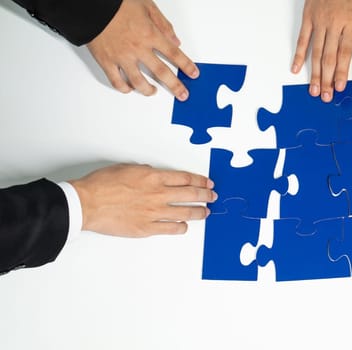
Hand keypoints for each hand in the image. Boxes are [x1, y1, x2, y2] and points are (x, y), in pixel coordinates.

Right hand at [69, 164, 216, 236]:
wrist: (87, 203)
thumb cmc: (102, 185)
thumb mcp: (127, 168)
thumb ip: (145, 172)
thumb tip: (154, 174)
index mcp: (154, 177)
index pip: (185, 178)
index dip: (200, 181)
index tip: (207, 183)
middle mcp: (158, 194)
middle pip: (191, 194)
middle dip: (206, 195)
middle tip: (212, 197)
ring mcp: (155, 212)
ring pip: (186, 212)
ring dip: (199, 212)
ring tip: (206, 212)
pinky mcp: (148, 228)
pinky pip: (172, 228)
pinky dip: (181, 227)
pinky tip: (184, 225)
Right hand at [86, 0, 198, 100]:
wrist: (90, 5)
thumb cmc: (116, 2)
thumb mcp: (146, 5)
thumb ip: (163, 24)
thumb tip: (175, 41)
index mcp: (150, 34)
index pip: (174, 54)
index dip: (186, 66)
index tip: (193, 74)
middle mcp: (138, 48)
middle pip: (162, 72)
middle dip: (175, 86)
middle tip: (183, 95)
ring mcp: (122, 57)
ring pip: (139, 82)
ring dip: (148, 90)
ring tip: (153, 92)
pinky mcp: (106, 61)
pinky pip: (116, 81)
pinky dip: (124, 88)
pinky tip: (129, 88)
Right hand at [291, 0, 351, 102]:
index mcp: (350, 24)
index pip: (345, 54)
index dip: (341, 72)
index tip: (339, 87)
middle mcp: (334, 25)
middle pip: (329, 57)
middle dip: (327, 79)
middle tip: (325, 96)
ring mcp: (319, 22)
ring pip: (316, 53)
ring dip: (314, 73)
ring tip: (313, 89)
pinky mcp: (308, 18)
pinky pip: (302, 39)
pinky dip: (299, 55)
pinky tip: (297, 69)